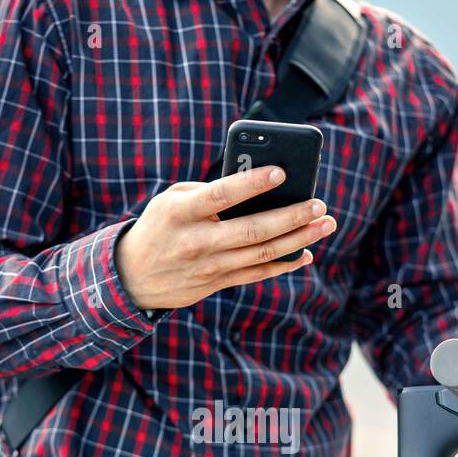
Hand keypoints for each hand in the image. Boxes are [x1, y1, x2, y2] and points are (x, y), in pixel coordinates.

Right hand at [115, 165, 336, 310]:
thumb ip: (208, 192)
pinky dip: (284, 264)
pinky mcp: (217, 284)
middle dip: (292, 217)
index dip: (253, 184)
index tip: (281, 172)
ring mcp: (209, 267)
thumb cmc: (160, 226)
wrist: (133, 277)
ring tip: (324, 224)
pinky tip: (306, 253)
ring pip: (262, 254)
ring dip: (299, 239)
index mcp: (180, 212)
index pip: (222, 196)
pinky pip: (257, 274)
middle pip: (253, 230)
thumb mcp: (170, 200)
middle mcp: (196, 242)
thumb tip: (256, 188)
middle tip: (319, 204)